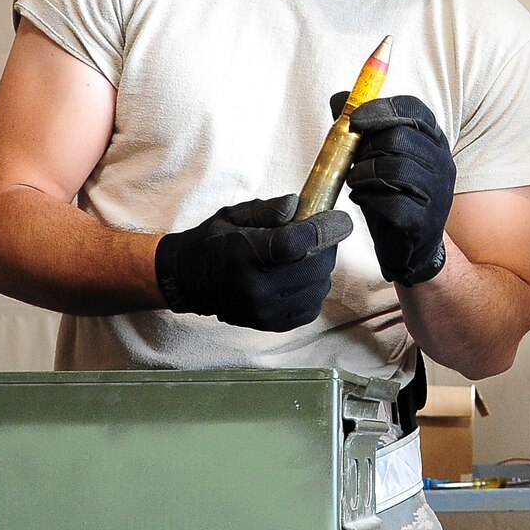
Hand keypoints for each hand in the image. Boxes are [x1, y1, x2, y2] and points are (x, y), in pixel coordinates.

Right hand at [154, 195, 350, 330]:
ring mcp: (264, 310)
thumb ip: (270, 209)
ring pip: (318, 288)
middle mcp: (256, 287)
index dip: (326, 228)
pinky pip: (311, 308)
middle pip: (315, 266)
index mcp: (246, 255)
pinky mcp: (270, 324)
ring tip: (307, 255)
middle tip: (322, 233)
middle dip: (327, 245)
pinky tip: (301, 276)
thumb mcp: (236, 215)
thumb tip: (299, 206)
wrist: (189, 279)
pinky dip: (314, 289)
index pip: (298, 243)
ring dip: (321, 268)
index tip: (340, 219)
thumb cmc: (215, 242)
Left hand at [345, 94, 456, 285]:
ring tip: (355, 183)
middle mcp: (442, 162)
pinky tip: (365, 201)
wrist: (408, 245)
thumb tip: (339, 98)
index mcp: (433, 139)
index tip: (355, 120)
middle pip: (399, 138)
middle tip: (353, 163)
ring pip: (394, 169)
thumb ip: (360, 128)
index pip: (413, 110)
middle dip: (366, 149)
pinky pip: (392, 203)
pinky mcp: (425, 221)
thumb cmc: (392, 193)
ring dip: (363, 175)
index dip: (381, 109)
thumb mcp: (375, 156)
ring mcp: (438, 193)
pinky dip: (369, 200)